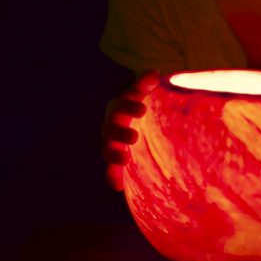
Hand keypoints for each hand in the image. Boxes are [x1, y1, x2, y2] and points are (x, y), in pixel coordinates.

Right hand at [101, 70, 159, 189]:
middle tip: (134, 137)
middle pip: (111, 127)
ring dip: (114, 154)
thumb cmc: (148, 100)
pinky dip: (112, 177)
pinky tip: (117, 187)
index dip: (129, 106)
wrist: (144, 117)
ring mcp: (114, 140)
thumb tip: (152, 74)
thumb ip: (148, 82)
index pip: (121, 104)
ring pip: (108, 148)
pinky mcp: (118, 156)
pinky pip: (111, 168)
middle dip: (120, 132)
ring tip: (124, 160)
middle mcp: (113, 123)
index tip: (142, 111)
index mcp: (121, 105)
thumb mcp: (148, 88)